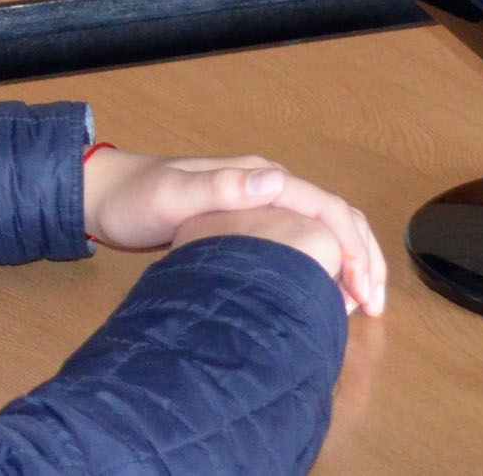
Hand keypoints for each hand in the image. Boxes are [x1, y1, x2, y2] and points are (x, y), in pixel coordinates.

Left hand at [83, 147, 388, 314]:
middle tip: (375, 305)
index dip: (352, 246)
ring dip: (350, 262)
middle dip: (364, 257)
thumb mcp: (174, 194)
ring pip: (323, 229)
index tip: (363, 288)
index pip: (326, 206)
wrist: (107, 196)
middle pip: (335, 216)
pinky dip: (326, 264)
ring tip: (362, 305)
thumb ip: (222, 187)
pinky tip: (326, 294)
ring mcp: (259, 204)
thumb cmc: (137, 197)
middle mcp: (266, 186)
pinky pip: (303, 241)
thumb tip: (276, 181)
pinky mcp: (250, 224)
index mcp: (259, 176)